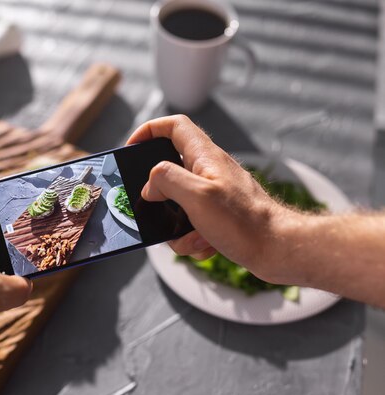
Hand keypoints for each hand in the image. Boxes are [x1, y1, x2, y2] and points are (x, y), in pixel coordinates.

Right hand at [127, 115, 295, 283]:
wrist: (281, 250)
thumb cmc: (245, 222)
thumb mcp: (197, 196)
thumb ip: (166, 180)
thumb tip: (150, 186)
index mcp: (204, 157)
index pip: (173, 126)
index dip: (148, 131)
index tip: (131, 149)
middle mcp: (210, 171)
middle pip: (169, 171)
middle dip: (159, 197)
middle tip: (155, 211)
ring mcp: (216, 193)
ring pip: (178, 204)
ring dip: (177, 225)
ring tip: (194, 236)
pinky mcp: (221, 216)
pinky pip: (193, 224)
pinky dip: (194, 238)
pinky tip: (207, 246)